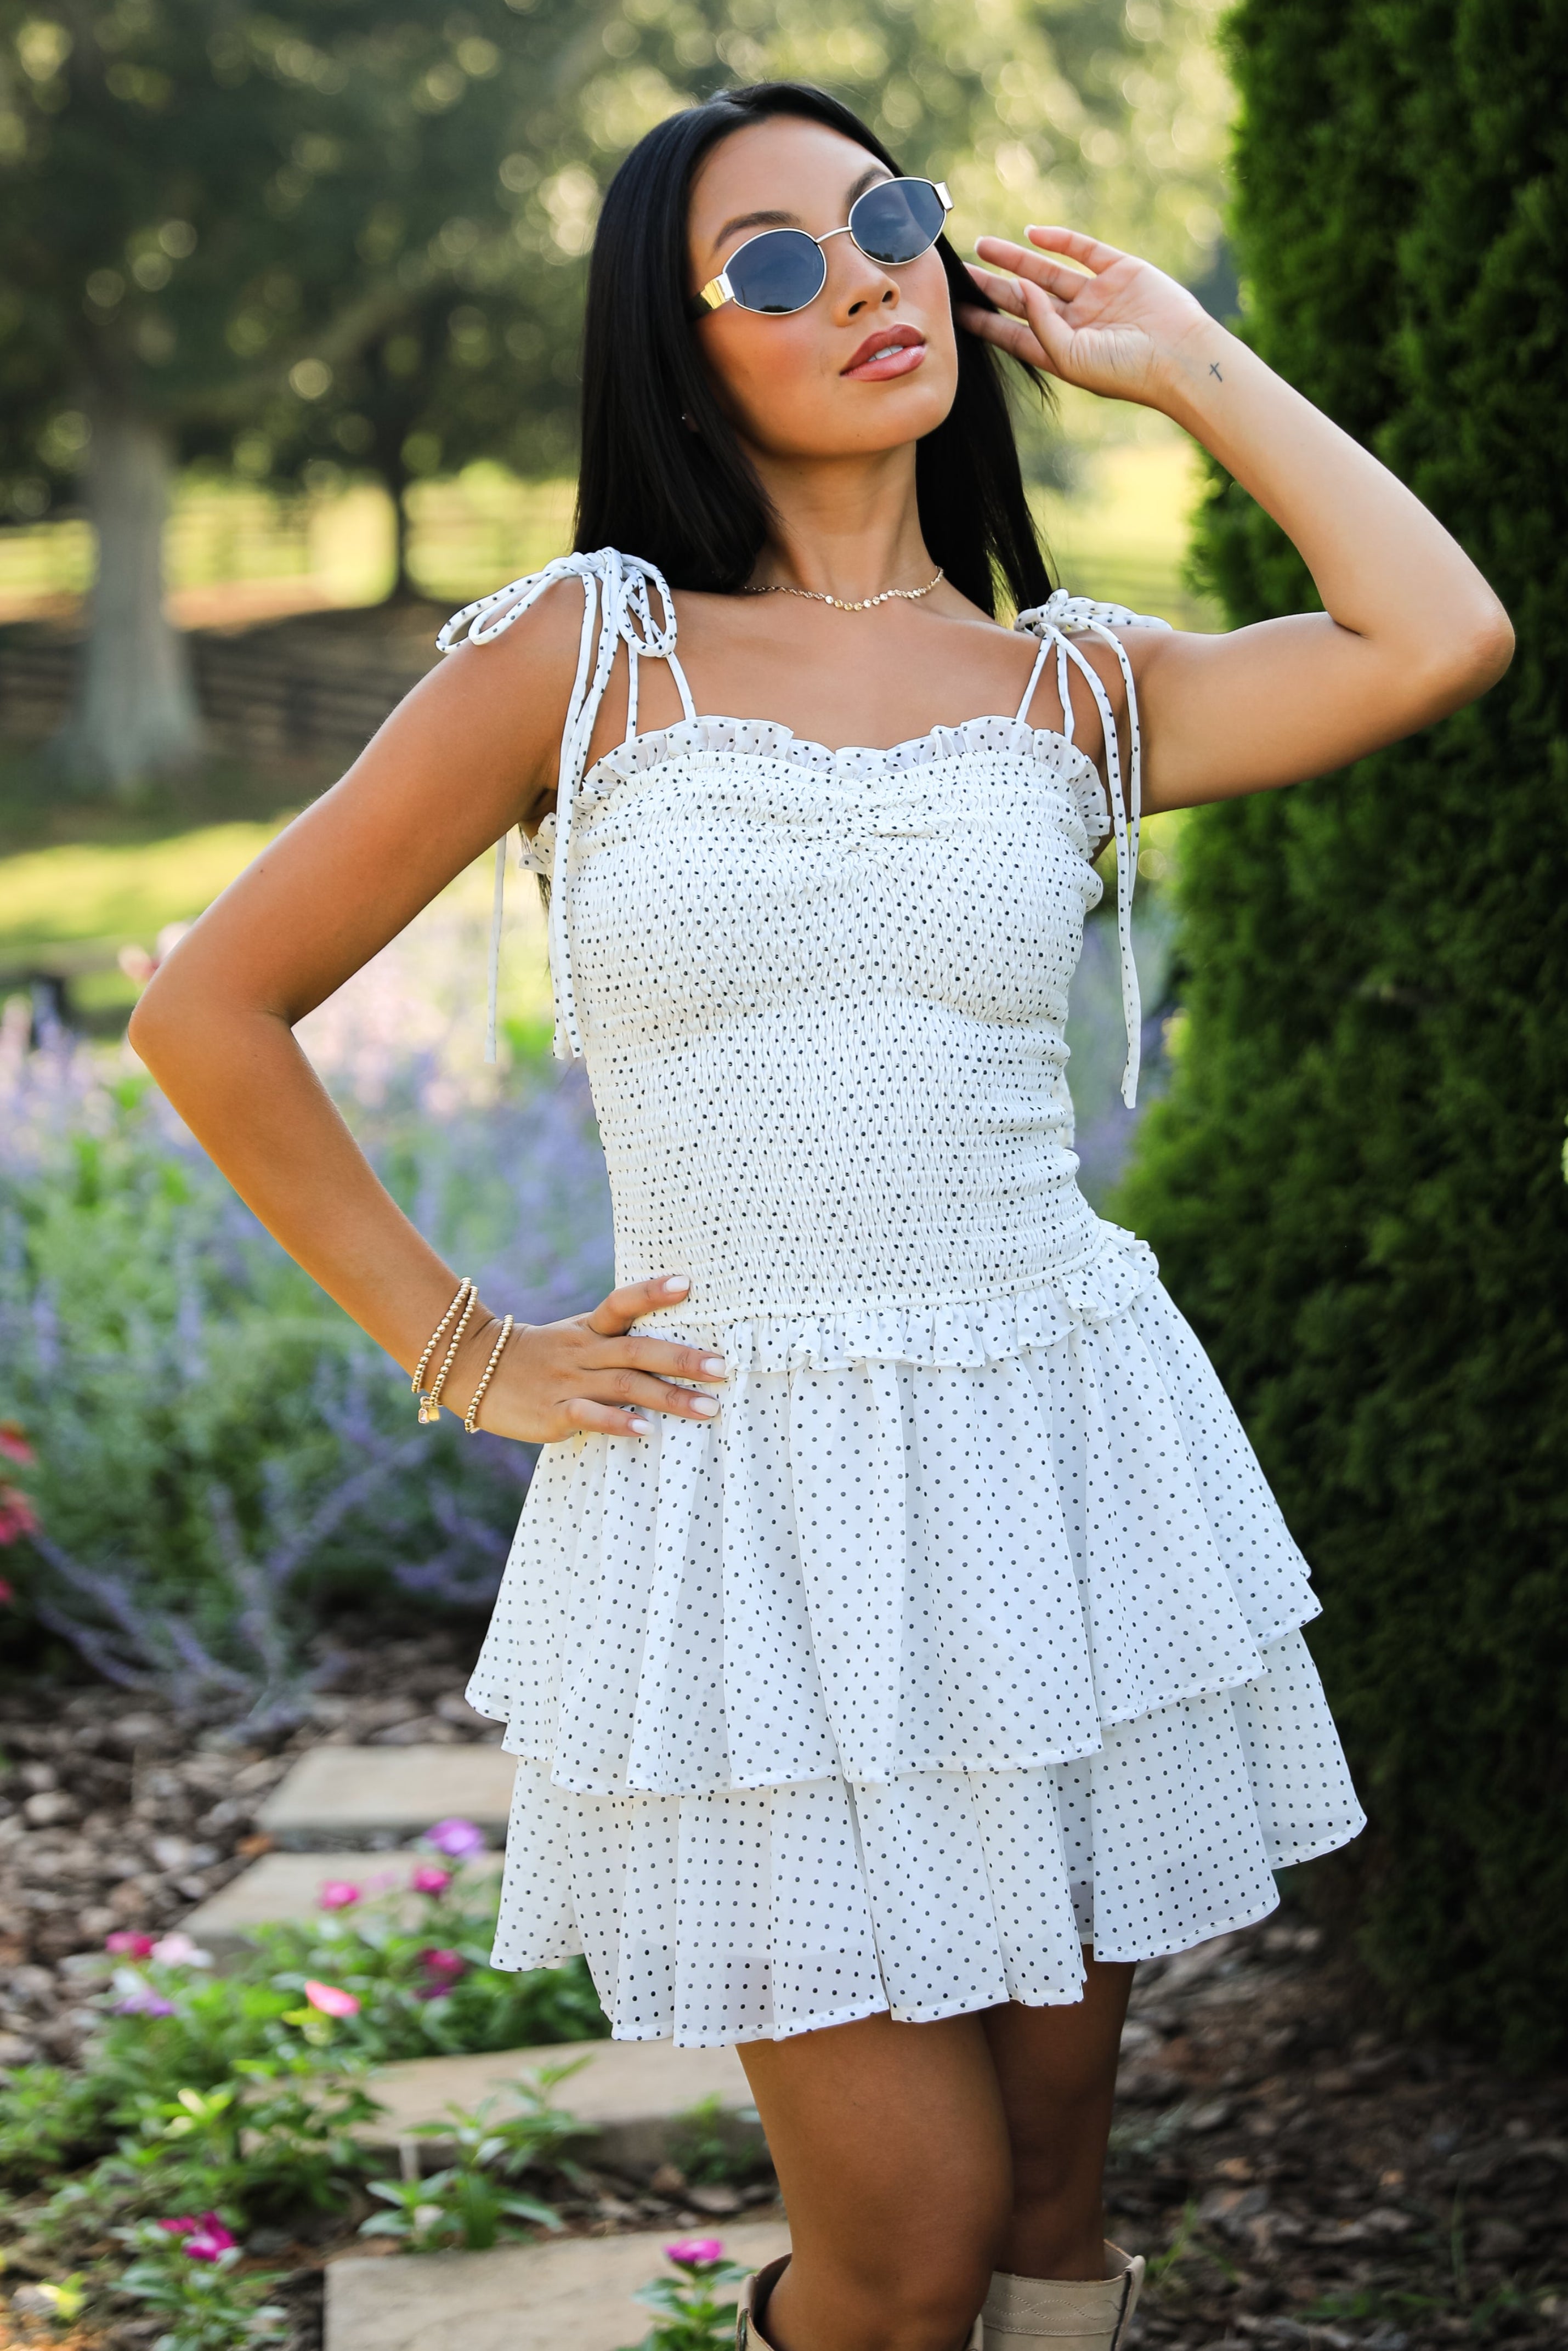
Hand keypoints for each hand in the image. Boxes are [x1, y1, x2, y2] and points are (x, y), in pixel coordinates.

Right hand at [452, 1272, 725, 1441]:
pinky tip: (647, 1431)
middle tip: (723, 1367)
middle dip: (684, 1358)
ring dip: (669, 1396)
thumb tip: (674, 1347)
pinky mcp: (553, 1413)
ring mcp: (568, 1382)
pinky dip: (619, 1422)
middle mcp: (583, 1352)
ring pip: (625, 1385)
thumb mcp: (575, 1338)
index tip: (688, 1284)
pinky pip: (589, 1415)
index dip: (653, 1292)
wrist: (475, 1372)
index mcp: (589, 1330)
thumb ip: (616, 1342)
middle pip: (638, 1350)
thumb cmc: (538, 1358)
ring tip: (708, 1408)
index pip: (622, 1303)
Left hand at [958, 226, 1212, 406]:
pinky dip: (1058, 240)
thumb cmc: (1122, 370)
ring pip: (1047, 272)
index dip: (986, 321)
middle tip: (962, 272)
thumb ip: (1040, 323)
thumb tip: (1020, 286)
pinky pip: (1083, 250)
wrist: (1178, 355)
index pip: (1014, 334)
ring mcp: (1097, 295)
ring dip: (1016, 259)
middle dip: (993, 286)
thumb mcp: (1069, 356)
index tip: (957, 310)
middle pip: (1024, 300)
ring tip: (983, 246)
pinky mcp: (1120, 270)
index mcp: (1062, 351)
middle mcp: (1076, 323)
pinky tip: (1032, 233)